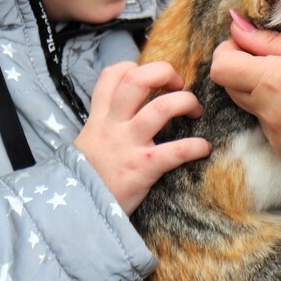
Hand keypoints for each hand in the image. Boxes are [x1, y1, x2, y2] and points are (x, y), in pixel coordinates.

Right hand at [73, 61, 209, 213]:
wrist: (76, 214)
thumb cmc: (87, 178)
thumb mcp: (87, 144)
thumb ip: (105, 126)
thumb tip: (129, 113)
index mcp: (100, 118)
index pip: (112, 75)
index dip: (135, 67)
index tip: (152, 78)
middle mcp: (113, 125)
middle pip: (137, 80)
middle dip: (163, 72)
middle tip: (178, 84)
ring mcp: (127, 145)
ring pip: (161, 108)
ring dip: (186, 102)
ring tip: (195, 111)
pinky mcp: (142, 168)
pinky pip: (175, 151)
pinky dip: (195, 146)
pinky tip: (204, 148)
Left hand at [210, 10, 280, 169]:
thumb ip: (269, 39)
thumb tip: (237, 27)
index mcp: (271, 80)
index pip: (221, 67)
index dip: (227, 52)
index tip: (244, 44)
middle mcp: (267, 112)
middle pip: (232, 89)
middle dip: (245, 72)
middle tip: (274, 62)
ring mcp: (276, 137)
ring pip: (255, 110)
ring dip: (266, 96)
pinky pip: (272, 131)